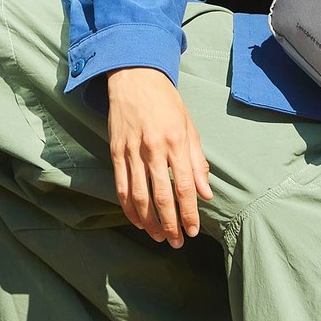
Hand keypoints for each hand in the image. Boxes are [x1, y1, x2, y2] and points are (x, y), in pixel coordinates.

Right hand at [105, 67, 211, 247]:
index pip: (183, 186)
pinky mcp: (115, 152)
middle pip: (160, 196)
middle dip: (169, 224)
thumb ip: (197, 162)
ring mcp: (131, 151)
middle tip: (176, 242)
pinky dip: (128, 208)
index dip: (188, 212)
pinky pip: (121, 186)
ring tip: (158, 237)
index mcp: (175, 141)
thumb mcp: (189, 127)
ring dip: (149, 222)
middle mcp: (152, 148)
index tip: (192, 231)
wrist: (135, 78)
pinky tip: (137, 221)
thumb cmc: (167, 103)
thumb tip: (205, 193)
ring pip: (138, 196)